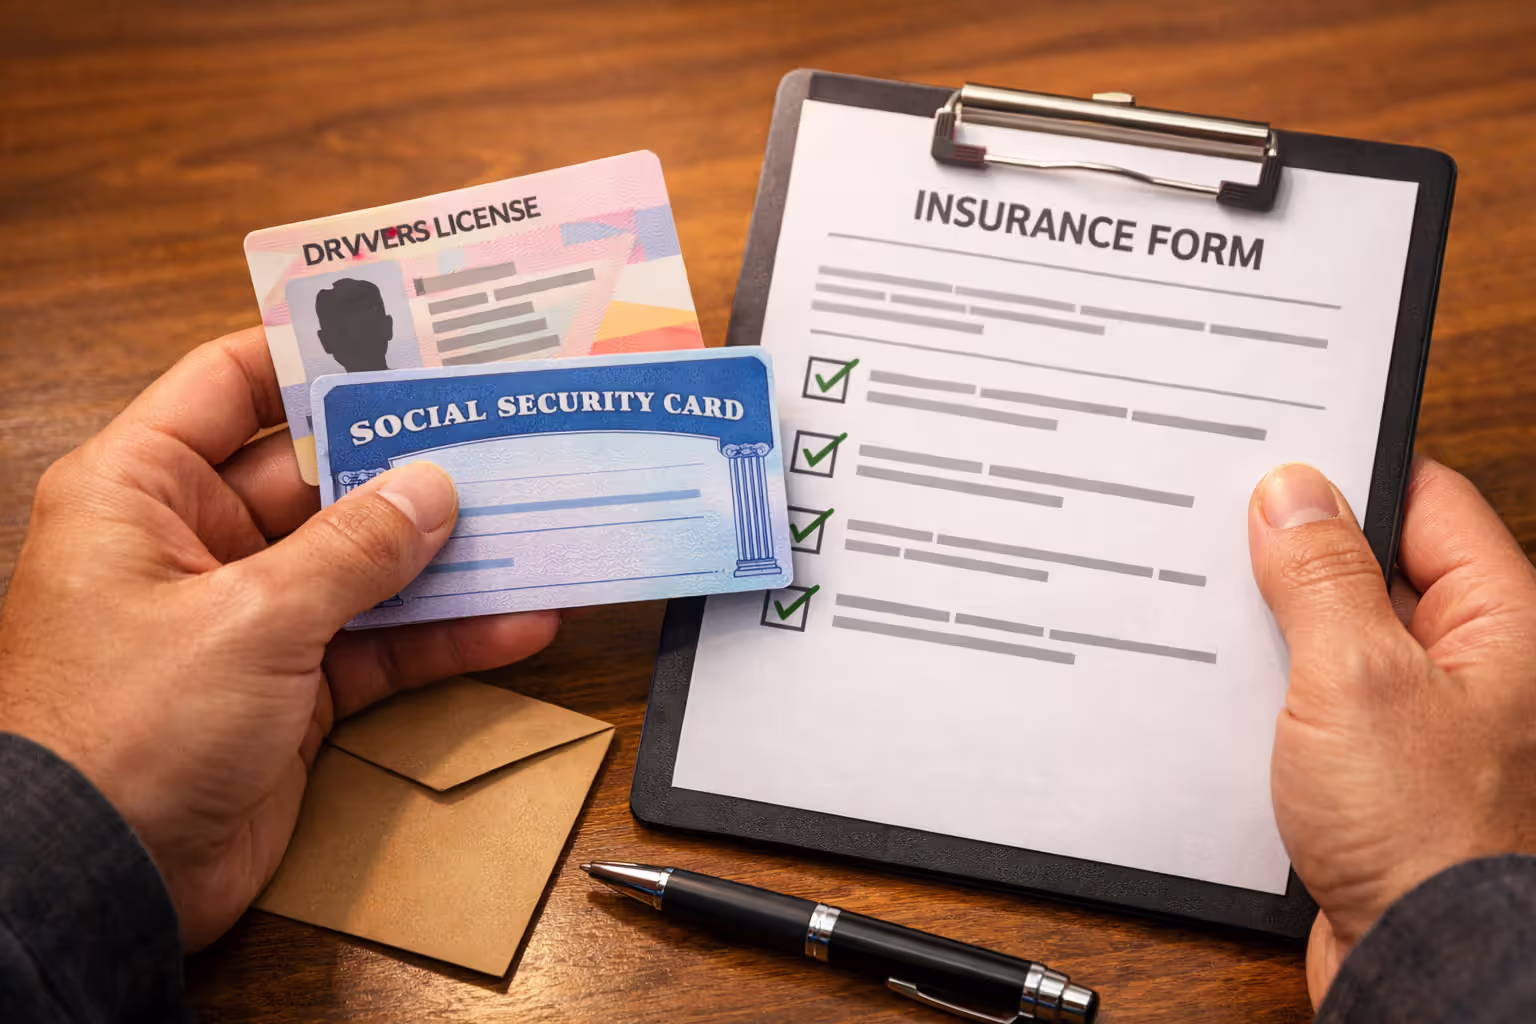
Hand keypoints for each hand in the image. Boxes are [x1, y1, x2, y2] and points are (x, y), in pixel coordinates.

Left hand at [0, 327, 560, 950]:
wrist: (97, 884)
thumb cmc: (120, 732)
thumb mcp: (249, 618)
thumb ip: (352, 549)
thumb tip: (431, 489)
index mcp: (141, 491)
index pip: (231, 384)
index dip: (313, 355)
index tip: (403, 339)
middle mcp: (192, 544)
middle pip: (319, 475)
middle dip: (408, 462)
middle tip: (498, 433)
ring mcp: (247, 617)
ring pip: (362, 562)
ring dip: (441, 552)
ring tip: (532, 520)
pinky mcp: (290, 687)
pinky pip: (379, 642)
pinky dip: (442, 635)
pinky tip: (515, 620)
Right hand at [1248, 459, 1535, 1004]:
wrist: (1423, 964)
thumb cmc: (1429, 839)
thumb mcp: (1357, 677)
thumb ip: (1322, 575)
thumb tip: (1293, 495)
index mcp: (1498, 623)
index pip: (1426, 501)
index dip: (1349, 473)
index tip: (1272, 463)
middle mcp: (1468, 663)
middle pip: (1374, 566)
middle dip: (1296, 556)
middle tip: (1225, 542)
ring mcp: (1422, 716)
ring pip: (1336, 635)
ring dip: (1277, 630)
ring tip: (1222, 626)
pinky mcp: (1376, 766)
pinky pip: (1317, 698)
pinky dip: (1272, 689)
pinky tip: (1229, 695)